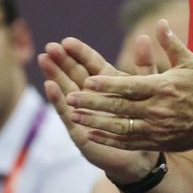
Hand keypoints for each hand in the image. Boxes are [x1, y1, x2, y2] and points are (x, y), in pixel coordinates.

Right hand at [39, 34, 159, 182]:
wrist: (142, 155)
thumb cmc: (145, 121)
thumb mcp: (148, 89)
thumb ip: (145, 65)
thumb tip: (143, 37)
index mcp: (108, 85)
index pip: (91, 64)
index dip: (79, 53)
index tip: (67, 41)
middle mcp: (92, 96)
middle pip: (75, 74)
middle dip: (62, 61)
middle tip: (50, 47)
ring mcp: (83, 112)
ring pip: (67, 90)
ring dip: (55, 75)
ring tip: (44, 61)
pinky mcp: (79, 129)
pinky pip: (67, 112)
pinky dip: (59, 99)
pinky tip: (50, 86)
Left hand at [43, 21, 192, 157]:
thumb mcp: (189, 63)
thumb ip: (171, 44)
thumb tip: (160, 23)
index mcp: (164, 88)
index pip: (131, 86)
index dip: (108, 84)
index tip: (88, 81)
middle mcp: (158, 109)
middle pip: (120, 107)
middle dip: (93, 103)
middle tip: (70, 98)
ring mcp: (157, 128)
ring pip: (120, 126)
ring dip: (95, 121)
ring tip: (73, 115)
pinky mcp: (157, 141)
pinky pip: (128, 142)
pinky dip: (108, 138)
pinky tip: (90, 133)